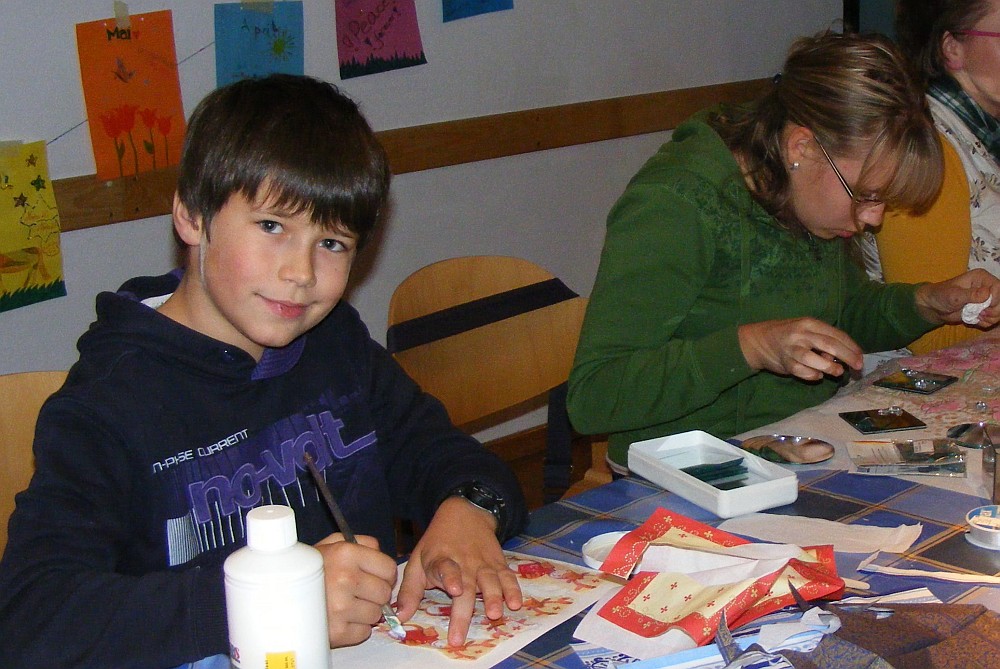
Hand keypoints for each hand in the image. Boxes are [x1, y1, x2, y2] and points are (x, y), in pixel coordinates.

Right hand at [314, 533, 397, 647]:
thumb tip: (382, 554)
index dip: (385, 574)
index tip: (375, 577)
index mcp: (346, 554)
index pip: (389, 568)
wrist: (278, 594)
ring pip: (376, 614)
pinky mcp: (337, 632)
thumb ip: (362, 543)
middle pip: (385, 593)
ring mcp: (341, 608)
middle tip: (358, 593)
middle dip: (375, 594)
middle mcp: (345, 579)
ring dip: (366, 612)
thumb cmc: (309, 568)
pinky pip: (364, 632)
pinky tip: (340, 618)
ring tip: (346, 605)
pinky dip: (355, 628)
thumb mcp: (332, 543)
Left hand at [394, 496, 521, 646]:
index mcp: (441, 561)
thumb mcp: (417, 561)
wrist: (465, 513)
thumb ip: (409, 591)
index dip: (450, 578)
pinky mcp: (499, 564)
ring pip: (490, 582)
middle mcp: (464, 563)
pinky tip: (516, 603)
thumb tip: (400, 617)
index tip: (454, 590)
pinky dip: (513, 590)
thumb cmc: (437, 544)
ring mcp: (484, 564)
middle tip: (459, 637)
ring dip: (494, 597)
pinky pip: (508, 577)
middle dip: (463, 613)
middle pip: (466, 587)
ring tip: (495, 614)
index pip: (445, 568)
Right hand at [738, 318, 862, 380]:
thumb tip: (842, 356)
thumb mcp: (806, 330)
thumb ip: (822, 339)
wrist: (759, 340)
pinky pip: (802, 371)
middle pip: (829, 345)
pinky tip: (817, 375)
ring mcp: (791, 348)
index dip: (851, 347)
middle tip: (857, 366)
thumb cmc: (789, 335)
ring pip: (813, 359)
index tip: (860, 357)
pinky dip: (812, 375)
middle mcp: (801, 334)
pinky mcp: (784, 362)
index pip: (836, 334)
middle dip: (847, 356)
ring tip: (837, 372)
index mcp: (809, 323)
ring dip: (829, 367)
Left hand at [914, 268, 999, 326]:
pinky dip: (987, 322)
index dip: (996, 298)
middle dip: (995, 310)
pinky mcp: (983, 309)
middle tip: (981, 314)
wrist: (934, 307)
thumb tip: (986, 294)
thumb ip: (970, 294)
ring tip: (978, 317)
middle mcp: (986, 287)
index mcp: (981, 277)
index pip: (998, 286)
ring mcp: (986, 299)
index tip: (986, 306)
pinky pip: (993, 318)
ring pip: (999, 310)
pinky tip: (977, 320)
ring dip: (991, 318)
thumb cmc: (941, 295)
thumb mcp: (954, 295)